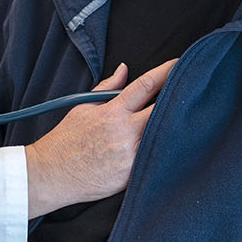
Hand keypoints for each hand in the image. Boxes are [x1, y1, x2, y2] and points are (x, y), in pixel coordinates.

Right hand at [24, 59, 175, 218]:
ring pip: (163, 136)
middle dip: (176, 98)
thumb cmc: (66, 140)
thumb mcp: (83, 107)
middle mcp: (124, 133)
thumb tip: (124, 69)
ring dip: (171, 126)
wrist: (53, 174)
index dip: (166, 72)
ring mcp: (130, 156)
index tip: (179, 65)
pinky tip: (167, 145)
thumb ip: (107, 88)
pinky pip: (154, 160)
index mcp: (112, 113)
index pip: (146, 86)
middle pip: (163, 110)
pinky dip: (161, 150)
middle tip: (188, 92)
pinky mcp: (132, 176)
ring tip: (181, 119)